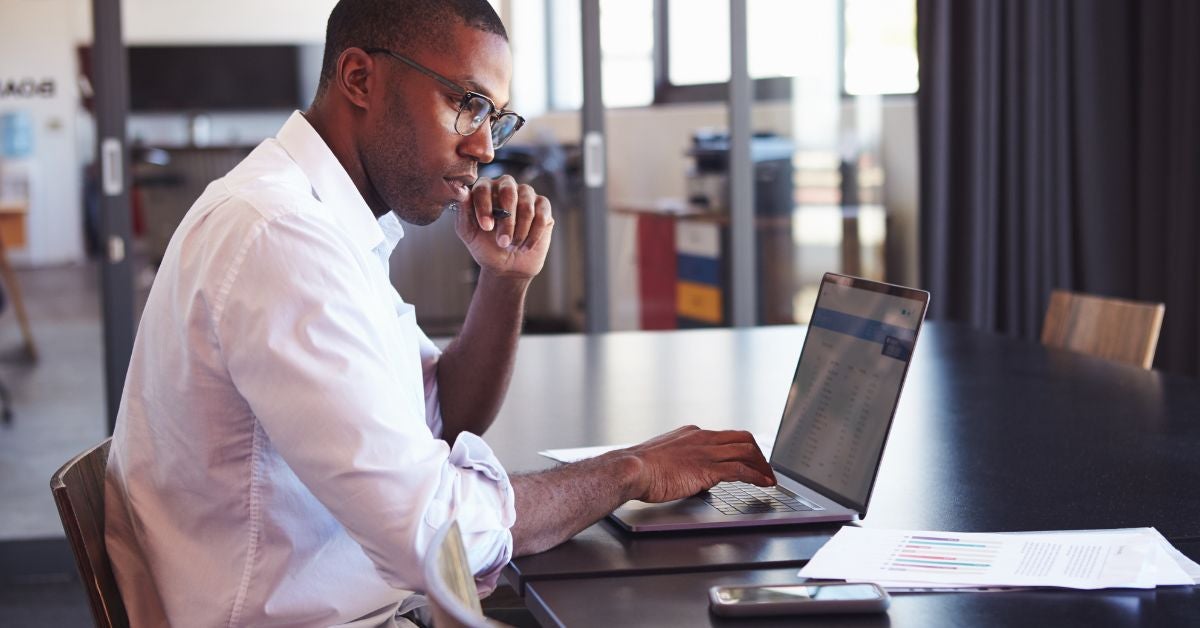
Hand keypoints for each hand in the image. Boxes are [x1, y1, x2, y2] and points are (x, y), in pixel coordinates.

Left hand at [455, 175, 553, 278]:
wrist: (507, 266)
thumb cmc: (485, 247)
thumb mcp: (469, 233)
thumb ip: (463, 212)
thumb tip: (463, 193)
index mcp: (485, 189)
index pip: (483, 187)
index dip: (485, 207)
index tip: (486, 228)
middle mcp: (506, 186)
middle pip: (508, 190)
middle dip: (507, 220)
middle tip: (502, 242)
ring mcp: (526, 194)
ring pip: (526, 205)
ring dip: (519, 231)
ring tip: (512, 246)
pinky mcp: (543, 206)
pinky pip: (541, 215)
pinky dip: (533, 234)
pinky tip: (525, 246)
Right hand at [615, 425, 775, 502]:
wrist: (632, 469)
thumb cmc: (640, 468)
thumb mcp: (664, 459)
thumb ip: (681, 464)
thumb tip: (690, 478)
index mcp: (692, 434)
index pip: (726, 436)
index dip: (743, 447)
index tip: (750, 458)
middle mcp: (702, 438)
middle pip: (742, 439)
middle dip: (759, 454)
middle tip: (766, 468)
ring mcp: (706, 452)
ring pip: (746, 451)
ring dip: (762, 465)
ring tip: (770, 478)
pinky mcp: (707, 468)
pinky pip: (741, 469)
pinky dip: (757, 476)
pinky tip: (764, 484)